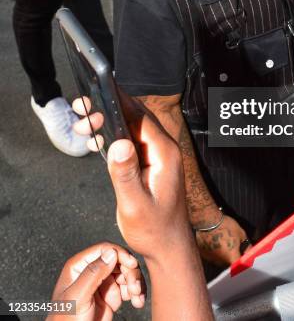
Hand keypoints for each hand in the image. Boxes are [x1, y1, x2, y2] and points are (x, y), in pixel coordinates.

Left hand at [48, 243, 144, 320]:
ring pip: (126, 272)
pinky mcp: (112, 294)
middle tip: (135, 288)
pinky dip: (137, 293)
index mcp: (79, 265)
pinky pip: (129, 287)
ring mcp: (103, 282)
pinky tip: (138, 301)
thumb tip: (111, 252)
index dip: (120, 254)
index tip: (132, 265)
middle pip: (119, 260)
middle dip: (130, 272)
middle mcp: (92, 270)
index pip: (104, 249)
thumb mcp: (79, 297)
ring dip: (136, 283)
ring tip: (137, 297)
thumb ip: (93, 274)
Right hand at [73, 96, 190, 262]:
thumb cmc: (154, 230)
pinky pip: (130, 141)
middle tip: (81, 108)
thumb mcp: (135, 204)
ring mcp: (156, 155)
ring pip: (130, 128)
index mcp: (164, 153)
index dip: (119, 102)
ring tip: (82, 124)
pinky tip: (94, 140)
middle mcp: (163, 149)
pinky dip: (112, 136)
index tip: (97, 91)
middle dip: (108, 108)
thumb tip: (118, 143)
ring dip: (107, 122)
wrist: (168, 247)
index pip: (141, 117)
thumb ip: (126, 173)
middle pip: (135, 117)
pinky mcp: (148, 163)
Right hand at [195, 214, 250, 266]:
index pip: (240, 267)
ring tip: (224, 242)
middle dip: (233, 258)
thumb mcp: (241, 234)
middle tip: (234, 247)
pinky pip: (212, 256)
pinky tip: (216, 242)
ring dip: (224, 255)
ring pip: (220, 261)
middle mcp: (220, 262)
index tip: (244, 259)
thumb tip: (250, 252)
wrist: (208, 220)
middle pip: (229, 264)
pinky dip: (215, 252)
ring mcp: (211, 259)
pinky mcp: (204, 255)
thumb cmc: (225, 226)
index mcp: (231, 258)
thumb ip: (247, 246)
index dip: (243, 264)